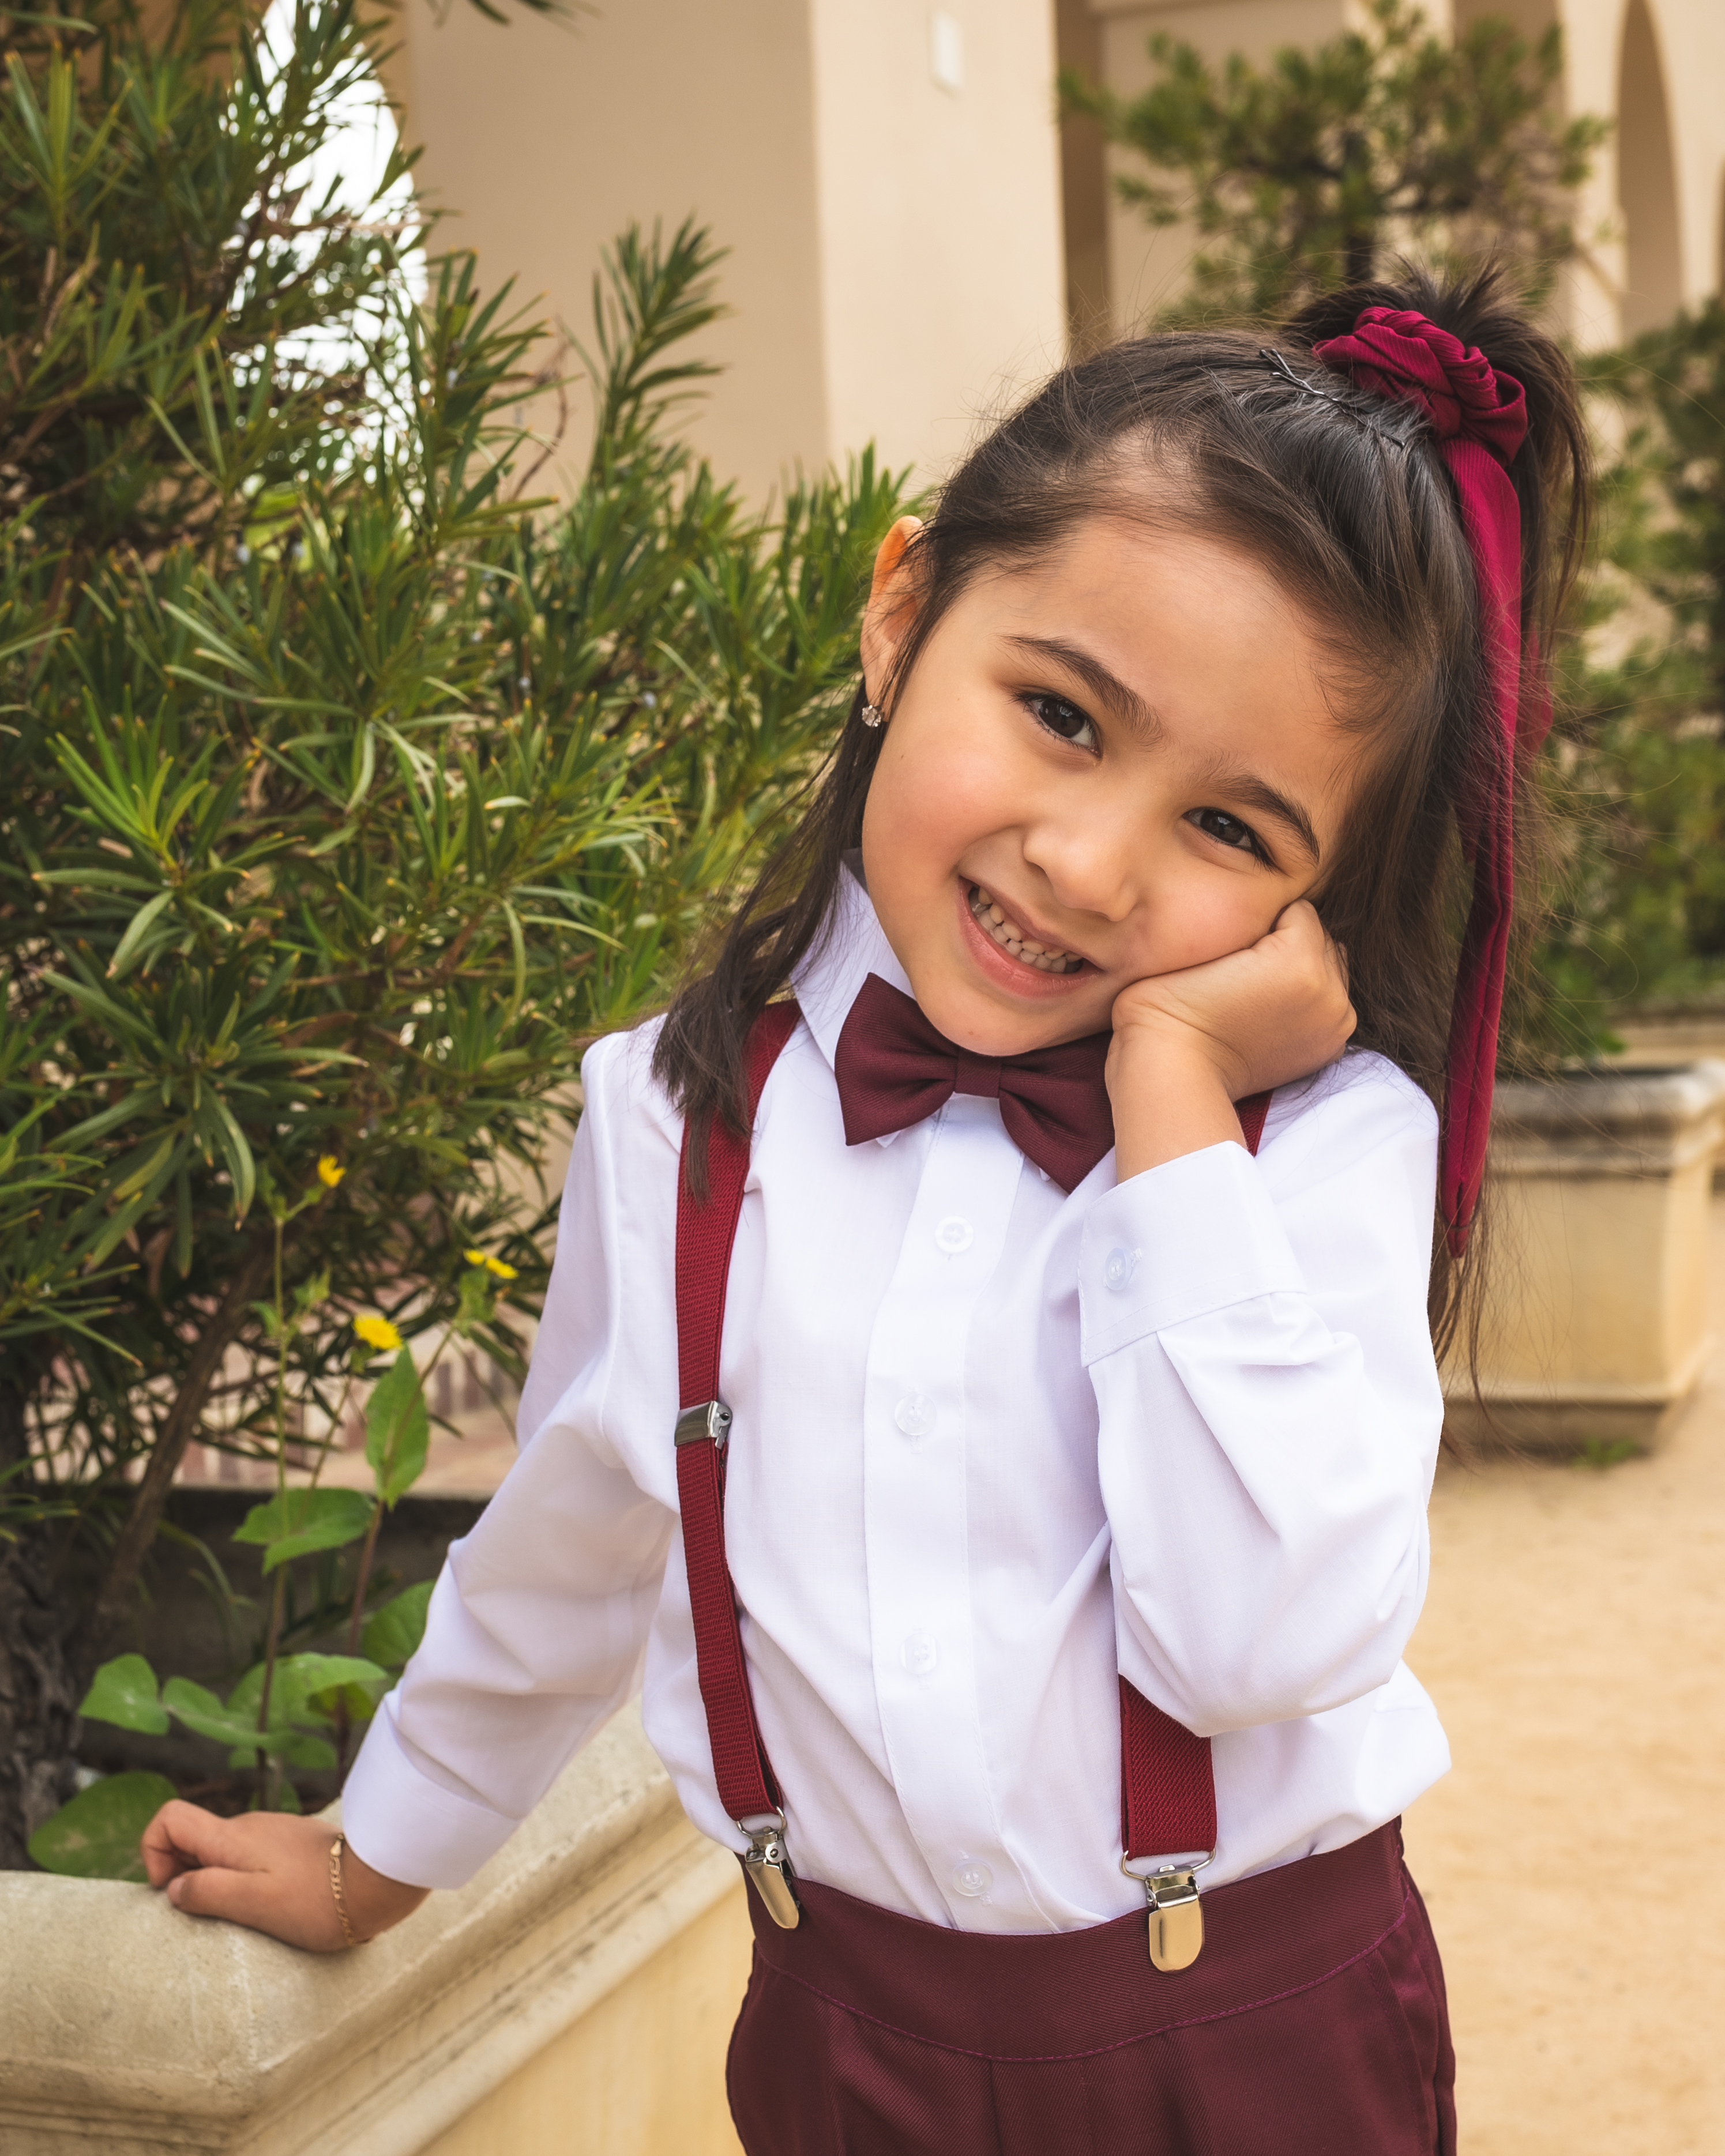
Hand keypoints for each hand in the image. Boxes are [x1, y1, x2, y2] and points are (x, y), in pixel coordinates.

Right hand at [141, 1800, 429, 1952]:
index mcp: (232, 1836)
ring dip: (216, 1880)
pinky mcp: (293, 1845)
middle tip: (206, 1914)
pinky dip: (244, 1880)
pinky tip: (269, 1906)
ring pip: (223, 1851)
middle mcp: (249, 1826)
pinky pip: (251, 1858)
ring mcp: (273, 1833)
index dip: (153, 1851)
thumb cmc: (315, 1899)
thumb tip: (174, 1887)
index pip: (170, 1817)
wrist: (379, 1881)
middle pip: (193, 1837)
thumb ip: (207, 1891)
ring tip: (241, 1916)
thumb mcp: (252, 1904)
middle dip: (184, 1874)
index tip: (170, 1891)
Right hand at [1107, 901, 1354, 1178]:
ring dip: (1304, 972)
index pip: (1297, 909)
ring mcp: (1335, 1023)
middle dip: (1290, 945)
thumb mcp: (1209, 938)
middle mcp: (1329, 991)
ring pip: (1330, 969)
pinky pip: (1330, 1002)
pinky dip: (1309, 1002)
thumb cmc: (1175, 1002)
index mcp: (1300, 957)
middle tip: (1247, 971)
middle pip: (1320, 939)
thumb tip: (1276, 915)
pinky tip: (1273, 1013)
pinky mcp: (1330, 1047)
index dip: (1263, 922)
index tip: (1237, 947)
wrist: (1176, 1069)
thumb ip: (1254, 915)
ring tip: (1260, 992)